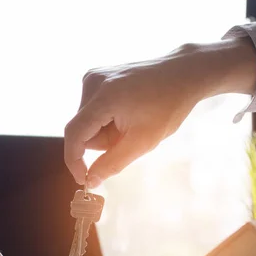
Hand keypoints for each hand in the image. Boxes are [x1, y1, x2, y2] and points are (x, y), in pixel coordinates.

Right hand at [64, 38, 255, 187]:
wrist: (182, 74)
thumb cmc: (167, 107)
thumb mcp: (142, 142)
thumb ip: (112, 164)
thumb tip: (89, 182)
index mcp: (103, 97)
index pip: (74, 134)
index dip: (74, 160)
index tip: (83, 179)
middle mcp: (92, 82)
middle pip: (82, 129)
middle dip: (102, 141)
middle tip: (130, 136)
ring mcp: (93, 76)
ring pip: (87, 121)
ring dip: (105, 130)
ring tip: (132, 121)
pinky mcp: (97, 76)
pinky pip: (93, 109)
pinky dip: (107, 118)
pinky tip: (127, 110)